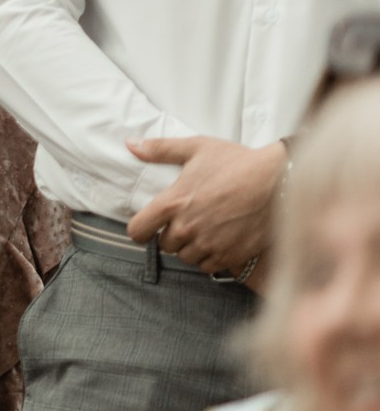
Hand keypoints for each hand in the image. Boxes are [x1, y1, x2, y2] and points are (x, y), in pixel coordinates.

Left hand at [127, 136, 285, 274]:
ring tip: (203, 231)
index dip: (139, 230)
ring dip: (190, 247)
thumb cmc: (237, 162)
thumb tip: (130, 144)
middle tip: (185, 222)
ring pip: (186, 257)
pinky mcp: (232, 255)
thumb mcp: (196, 148)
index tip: (147, 226)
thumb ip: (159, 149)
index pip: (138, 230)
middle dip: (170, 235)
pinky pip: (209, 266)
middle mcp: (188, 227)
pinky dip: (210, 258)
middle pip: (164, 245)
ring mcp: (210, 244)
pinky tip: (218, 242)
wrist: (279, 182)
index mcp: (174, 202)